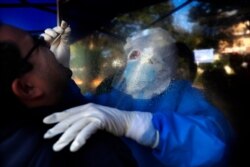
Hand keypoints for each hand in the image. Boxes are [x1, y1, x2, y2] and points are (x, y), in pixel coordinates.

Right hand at [41, 20, 70, 67]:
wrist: (60, 65)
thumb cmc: (64, 55)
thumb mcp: (66, 44)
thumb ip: (66, 35)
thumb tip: (68, 26)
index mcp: (60, 37)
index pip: (59, 29)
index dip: (61, 25)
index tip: (64, 23)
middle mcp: (53, 38)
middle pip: (52, 30)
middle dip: (55, 29)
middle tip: (60, 32)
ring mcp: (47, 41)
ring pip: (46, 33)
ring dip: (49, 32)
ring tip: (53, 36)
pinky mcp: (42, 45)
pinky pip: (40, 38)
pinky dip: (44, 36)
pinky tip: (48, 39)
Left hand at [43, 103, 158, 151]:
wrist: (126, 121)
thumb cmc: (110, 121)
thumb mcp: (95, 117)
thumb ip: (84, 119)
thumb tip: (72, 126)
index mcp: (86, 107)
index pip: (68, 112)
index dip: (56, 116)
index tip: (45, 122)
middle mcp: (88, 109)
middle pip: (69, 120)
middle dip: (56, 129)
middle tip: (46, 137)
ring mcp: (94, 114)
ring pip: (75, 127)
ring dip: (65, 138)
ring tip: (57, 147)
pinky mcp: (100, 121)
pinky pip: (86, 131)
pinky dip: (79, 140)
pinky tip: (74, 148)